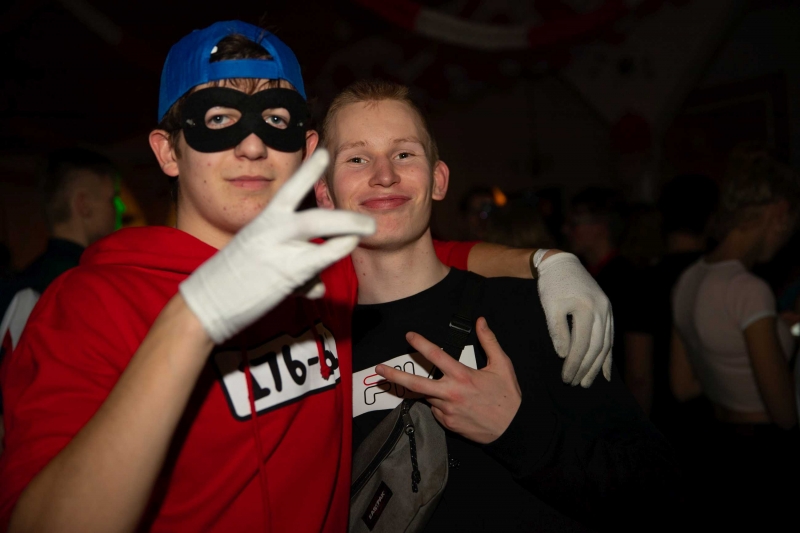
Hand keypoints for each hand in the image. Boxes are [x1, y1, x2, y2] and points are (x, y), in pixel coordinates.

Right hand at [180, 149, 375, 342]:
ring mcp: (277, 251)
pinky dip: (337, 251)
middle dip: (344, 215)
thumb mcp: (259, 261)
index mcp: (262, 221)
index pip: (289, 190)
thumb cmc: (232, 282)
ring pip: (319, 233)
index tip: (324, 151)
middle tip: (367, 218)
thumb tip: (319, 287)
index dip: (308, 171)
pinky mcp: (284, 273)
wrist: (205, 303)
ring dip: (347, 232)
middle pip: (313, 216)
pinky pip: (319, 258)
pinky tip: (349, 246)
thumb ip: (294, 268)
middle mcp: (269, 231)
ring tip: (368, 228)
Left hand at [375, 317, 520, 443]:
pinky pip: (437, 410)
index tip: (409, 336)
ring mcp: (447, 411)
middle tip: (379, 370)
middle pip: (416, 384)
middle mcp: (450, 394)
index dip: (420, 344)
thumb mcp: (502, 365)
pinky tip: (456, 403)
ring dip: (428, 390)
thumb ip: (489, 341)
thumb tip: (481, 321)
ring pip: (428, 396)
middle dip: (395, 376)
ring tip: (437, 387)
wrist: (513, 429)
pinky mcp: (447, 424)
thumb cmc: (508, 396)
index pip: (436, 356)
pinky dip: (440, 404)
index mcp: (462, 376)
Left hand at [537, 252, 612, 386]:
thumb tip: (564, 355)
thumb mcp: (550, 307)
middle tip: (575, 384)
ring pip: (606, 344)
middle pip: (596, 347)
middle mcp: (603, 311)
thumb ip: (558, 330)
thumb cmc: (551, 286)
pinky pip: (610, 338)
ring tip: (587, 382)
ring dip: (597, 366)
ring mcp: (608, 311)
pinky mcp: (608, 312)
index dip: (574, 364)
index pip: (581, 345)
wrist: (562, 264)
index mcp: (587, 309)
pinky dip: (608, 356)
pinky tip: (606, 373)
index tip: (565, 378)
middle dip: (586, 368)